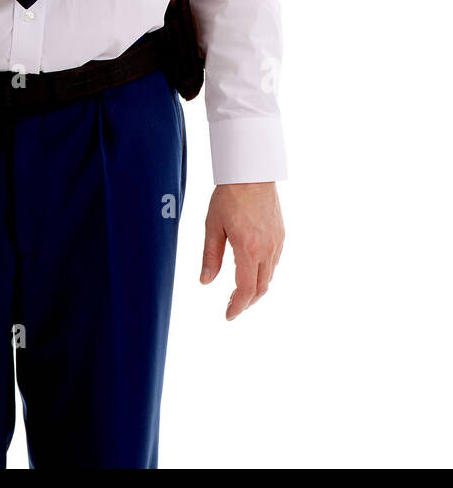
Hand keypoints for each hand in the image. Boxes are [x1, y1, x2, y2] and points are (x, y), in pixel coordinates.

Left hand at [200, 182, 284, 320]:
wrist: (252, 172)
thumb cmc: (229, 195)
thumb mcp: (212, 226)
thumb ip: (210, 256)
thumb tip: (205, 282)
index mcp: (248, 249)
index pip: (246, 289)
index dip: (237, 306)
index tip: (228, 315)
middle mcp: (267, 249)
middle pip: (261, 288)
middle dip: (247, 302)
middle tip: (233, 308)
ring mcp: (277, 242)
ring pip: (269, 276)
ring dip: (256, 289)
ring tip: (241, 293)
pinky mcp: (281, 235)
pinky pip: (274, 262)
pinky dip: (264, 274)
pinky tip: (253, 271)